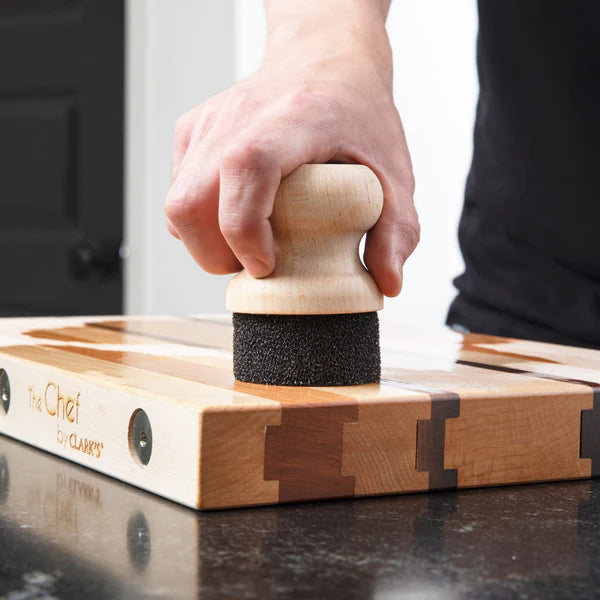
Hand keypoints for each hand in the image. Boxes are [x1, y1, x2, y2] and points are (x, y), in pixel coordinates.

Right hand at [165, 0, 418, 296]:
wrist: (325, 56)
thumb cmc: (358, 110)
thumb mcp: (394, 169)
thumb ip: (398, 230)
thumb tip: (388, 284)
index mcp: (292, 119)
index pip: (244, 169)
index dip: (244, 229)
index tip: (266, 265)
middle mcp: (239, 115)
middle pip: (191, 200)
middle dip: (215, 255)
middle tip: (255, 266)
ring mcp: (210, 121)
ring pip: (177, 203)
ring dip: (204, 243)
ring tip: (247, 246)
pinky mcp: (194, 130)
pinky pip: (178, 191)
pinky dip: (199, 222)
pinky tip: (235, 220)